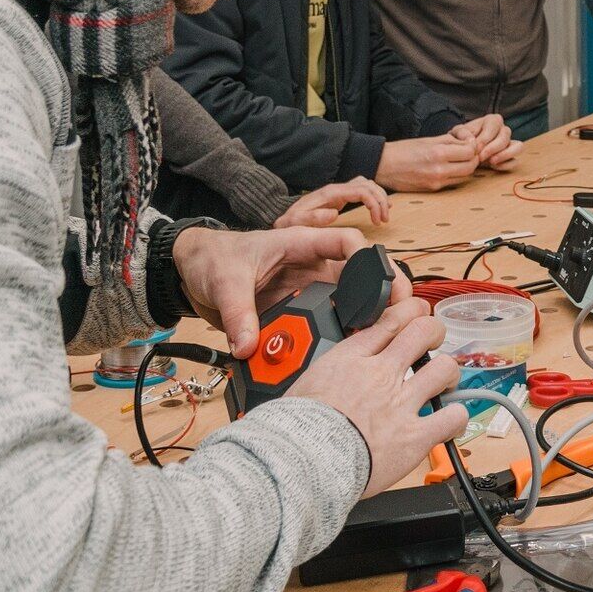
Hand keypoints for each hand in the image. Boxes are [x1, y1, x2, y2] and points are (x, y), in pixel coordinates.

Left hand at [172, 225, 409, 358]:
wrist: (189, 273)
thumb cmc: (211, 259)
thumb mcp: (225, 282)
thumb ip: (239, 315)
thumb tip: (248, 347)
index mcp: (300, 244)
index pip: (346, 241)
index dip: (367, 257)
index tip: (380, 281)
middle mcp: (311, 265)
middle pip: (360, 272)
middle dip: (385, 289)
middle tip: (403, 312)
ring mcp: (308, 288)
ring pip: (349, 299)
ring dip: (367, 315)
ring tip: (386, 335)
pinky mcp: (299, 309)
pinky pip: (325, 321)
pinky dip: (339, 334)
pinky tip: (351, 350)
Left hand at [274, 176, 389, 228]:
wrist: (284, 219)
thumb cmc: (291, 223)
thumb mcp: (297, 223)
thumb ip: (313, 218)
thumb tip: (335, 213)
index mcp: (331, 193)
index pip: (361, 190)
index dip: (374, 204)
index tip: (378, 221)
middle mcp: (337, 188)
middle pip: (369, 185)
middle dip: (381, 201)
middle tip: (384, 220)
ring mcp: (340, 191)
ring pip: (369, 185)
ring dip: (380, 198)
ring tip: (383, 217)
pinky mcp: (341, 196)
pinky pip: (364, 190)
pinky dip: (375, 196)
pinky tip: (380, 207)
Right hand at [288, 298, 466, 495]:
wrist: (300, 462)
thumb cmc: (294, 430)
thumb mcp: (305, 383)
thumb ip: (329, 374)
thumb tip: (330, 379)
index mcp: (352, 359)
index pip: (392, 318)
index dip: (410, 310)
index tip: (415, 314)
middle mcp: (381, 375)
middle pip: (424, 331)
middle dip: (434, 332)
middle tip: (433, 342)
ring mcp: (401, 403)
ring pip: (444, 369)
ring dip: (448, 374)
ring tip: (444, 384)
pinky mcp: (413, 436)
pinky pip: (451, 418)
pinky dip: (456, 418)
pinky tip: (450, 421)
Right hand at [376, 135, 479, 191]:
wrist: (384, 165)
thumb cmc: (405, 149)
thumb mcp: (429, 139)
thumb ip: (451, 140)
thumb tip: (469, 142)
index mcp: (438, 152)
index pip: (470, 151)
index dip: (473, 146)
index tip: (468, 143)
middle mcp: (439, 169)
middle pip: (471, 166)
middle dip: (473, 158)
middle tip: (468, 153)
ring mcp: (436, 181)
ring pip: (465, 177)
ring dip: (466, 168)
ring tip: (459, 160)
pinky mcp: (433, 189)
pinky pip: (453, 183)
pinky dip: (456, 176)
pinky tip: (450, 168)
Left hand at [451, 114, 521, 169]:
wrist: (461, 152)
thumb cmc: (461, 140)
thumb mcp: (456, 133)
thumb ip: (462, 133)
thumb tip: (472, 140)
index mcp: (492, 121)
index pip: (494, 126)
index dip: (485, 138)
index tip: (475, 148)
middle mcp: (503, 130)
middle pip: (505, 137)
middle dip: (492, 148)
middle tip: (480, 157)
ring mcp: (509, 144)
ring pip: (518, 146)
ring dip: (505, 155)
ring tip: (491, 162)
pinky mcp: (510, 158)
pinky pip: (515, 161)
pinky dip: (506, 165)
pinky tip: (493, 167)